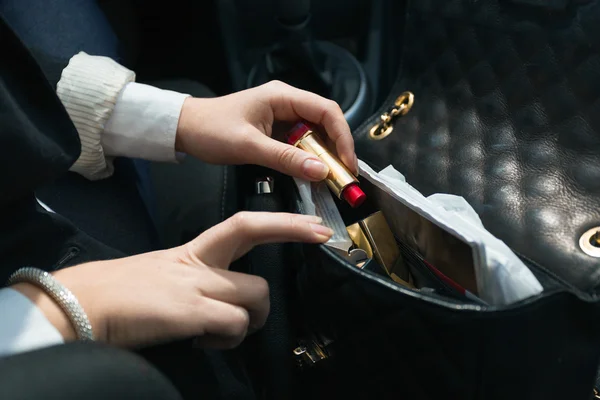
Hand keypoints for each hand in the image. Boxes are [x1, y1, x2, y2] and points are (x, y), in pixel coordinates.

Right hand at [13, 212, 332, 348]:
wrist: (79, 302)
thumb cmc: (118, 293)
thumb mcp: (164, 276)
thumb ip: (197, 283)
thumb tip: (221, 305)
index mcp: (193, 252)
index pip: (244, 225)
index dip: (281, 224)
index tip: (313, 225)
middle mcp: (200, 263)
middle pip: (257, 255)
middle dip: (289, 244)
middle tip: (319, 241)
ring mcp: (198, 285)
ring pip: (255, 297)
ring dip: (247, 321)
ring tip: (220, 330)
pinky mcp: (191, 311)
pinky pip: (234, 324)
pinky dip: (227, 338)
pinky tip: (204, 339)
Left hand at [175, 80, 357, 179]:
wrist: (185, 129)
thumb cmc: (211, 130)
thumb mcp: (249, 146)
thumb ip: (286, 159)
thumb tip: (321, 171)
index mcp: (282, 97)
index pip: (327, 111)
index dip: (343, 137)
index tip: (347, 162)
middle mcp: (286, 103)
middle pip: (325, 123)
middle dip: (337, 149)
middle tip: (343, 176)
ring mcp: (281, 116)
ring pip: (314, 135)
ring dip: (324, 156)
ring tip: (331, 179)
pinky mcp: (275, 130)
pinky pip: (300, 144)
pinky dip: (308, 159)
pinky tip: (311, 174)